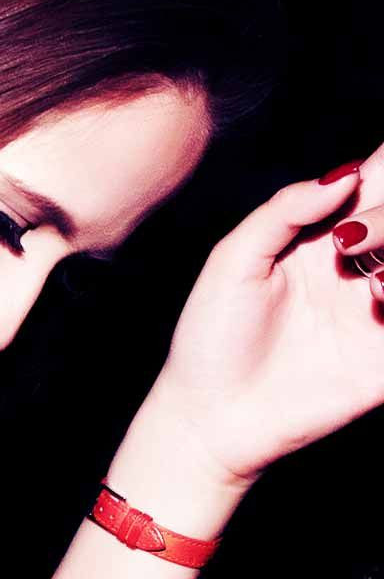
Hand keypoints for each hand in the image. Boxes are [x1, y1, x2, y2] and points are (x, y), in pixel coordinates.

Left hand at [145, 154, 383, 485]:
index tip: (375, 168)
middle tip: (348, 244)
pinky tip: (379, 295)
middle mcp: (360, 265)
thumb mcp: (234, 261)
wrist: (211, 413)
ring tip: (370, 279)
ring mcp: (378, 309)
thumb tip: (345, 175)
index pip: (371, 185)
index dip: (382, 165)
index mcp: (321, 236)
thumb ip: (284, 211)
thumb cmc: (212, 333)